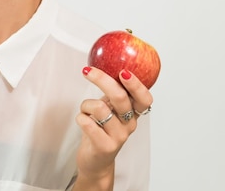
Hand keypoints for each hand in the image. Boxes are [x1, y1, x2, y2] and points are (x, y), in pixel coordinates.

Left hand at [74, 66, 153, 188]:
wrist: (95, 160)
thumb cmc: (101, 130)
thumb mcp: (110, 109)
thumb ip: (113, 93)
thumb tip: (107, 65)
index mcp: (133, 113)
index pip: (144, 98)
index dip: (136, 85)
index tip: (123, 71)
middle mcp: (129, 124)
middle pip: (120, 97)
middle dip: (101, 80)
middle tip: (87, 71)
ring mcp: (119, 136)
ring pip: (99, 108)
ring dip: (86, 105)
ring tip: (86, 111)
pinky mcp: (105, 146)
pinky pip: (87, 122)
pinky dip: (80, 117)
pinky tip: (83, 122)